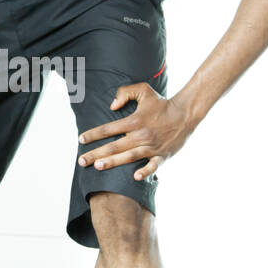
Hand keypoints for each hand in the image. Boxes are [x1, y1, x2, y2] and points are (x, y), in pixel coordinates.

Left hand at [77, 82, 195, 180]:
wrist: (185, 113)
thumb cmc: (162, 103)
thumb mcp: (143, 90)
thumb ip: (125, 93)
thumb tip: (112, 106)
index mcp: (134, 121)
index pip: (108, 129)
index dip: (93, 134)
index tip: (81, 139)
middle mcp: (141, 135)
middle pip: (114, 146)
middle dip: (96, 154)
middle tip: (81, 161)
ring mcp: (151, 147)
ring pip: (128, 157)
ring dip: (112, 162)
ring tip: (98, 166)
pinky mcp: (162, 155)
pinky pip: (152, 166)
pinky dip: (145, 171)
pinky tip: (135, 177)